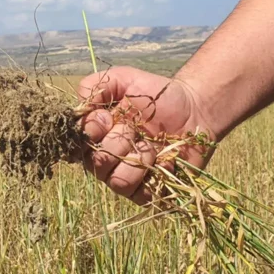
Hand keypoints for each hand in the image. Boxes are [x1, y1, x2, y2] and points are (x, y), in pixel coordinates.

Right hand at [77, 67, 217, 204]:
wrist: (195, 108)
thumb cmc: (157, 95)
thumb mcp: (124, 79)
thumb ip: (97, 85)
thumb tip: (79, 107)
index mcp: (97, 135)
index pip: (78, 143)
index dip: (92, 130)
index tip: (109, 117)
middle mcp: (108, 159)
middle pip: (96, 164)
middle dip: (117, 143)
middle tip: (135, 128)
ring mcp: (127, 176)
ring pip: (117, 182)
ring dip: (137, 160)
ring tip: (152, 145)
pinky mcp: (149, 190)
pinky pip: (141, 194)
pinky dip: (153, 175)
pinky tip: (164, 159)